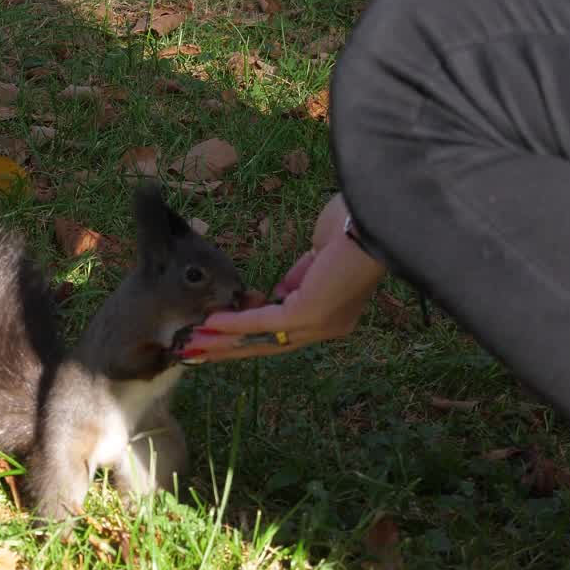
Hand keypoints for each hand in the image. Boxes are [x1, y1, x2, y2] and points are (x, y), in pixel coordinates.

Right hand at [180, 194, 387, 362]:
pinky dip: (235, 323)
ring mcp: (320, 324)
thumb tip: (276, 293)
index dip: (251, 333)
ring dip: (225, 342)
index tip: (220, 331)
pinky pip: (264, 322)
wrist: (374, 218)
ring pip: (264, 339)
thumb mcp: (318, 259)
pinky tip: (211, 324)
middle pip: (272, 345)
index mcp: (333, 313)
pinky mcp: (309, 314)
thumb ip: (298, 279)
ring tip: (195, 343)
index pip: (287, 332)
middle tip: (200, 350)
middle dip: (231, 348)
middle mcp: (328, 327)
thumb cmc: (352, 228)